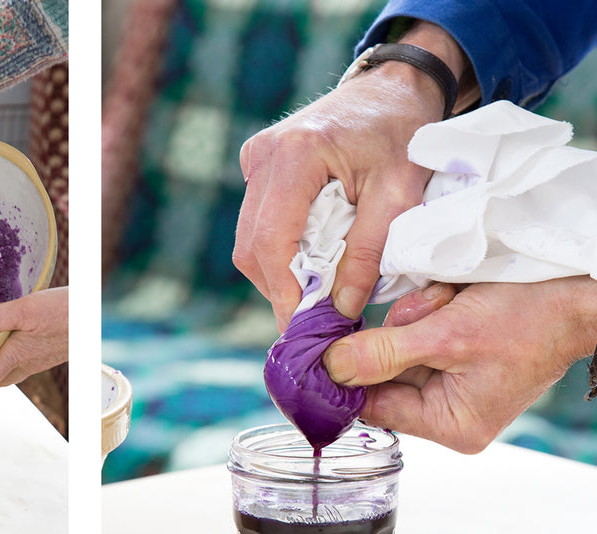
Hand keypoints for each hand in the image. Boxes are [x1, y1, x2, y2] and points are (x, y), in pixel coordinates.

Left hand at [0, 287, 67, 397]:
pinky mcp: (45, 354)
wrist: (94, 314)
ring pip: (4, 375)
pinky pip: (17, 366)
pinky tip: (0, 350)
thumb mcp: (23, 308)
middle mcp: (25, 364)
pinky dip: (1, 364)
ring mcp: (36, 361)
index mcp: (15, 357)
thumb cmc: (63, 309)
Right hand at [234, 21, 473, 330]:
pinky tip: (310, 260)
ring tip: (316, 292)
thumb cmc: (403, 133)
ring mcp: (254, 159)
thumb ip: (369, 253)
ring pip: (249, 239)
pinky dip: (279, 251)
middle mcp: (263, 156)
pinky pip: (256, 224)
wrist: (393, 86)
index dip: (283, 291)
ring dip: (278, 272)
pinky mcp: (256, 165)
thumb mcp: (398, 194)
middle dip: (279, 288)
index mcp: (296, 154)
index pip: (273, 241)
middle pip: (251, 246)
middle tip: (313, 319)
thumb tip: (342, 309)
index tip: (301, 329)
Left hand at [322, 279, 596, 452]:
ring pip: (395, 347)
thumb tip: (331, 369)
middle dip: (395, 335)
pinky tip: (450, 299)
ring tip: (447, 302)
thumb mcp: (448, 336)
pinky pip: (416, 332)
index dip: (346, 375)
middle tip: (426, 311)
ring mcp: (452, 382)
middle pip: (381, 374)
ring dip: (412, 317)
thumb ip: (383, 354)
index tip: (323, 346)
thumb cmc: (530, 318)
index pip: (372, 406)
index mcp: (451, 425)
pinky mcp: (455, 353)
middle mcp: (449, 412)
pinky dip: (425, 310)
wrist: (579, 290)